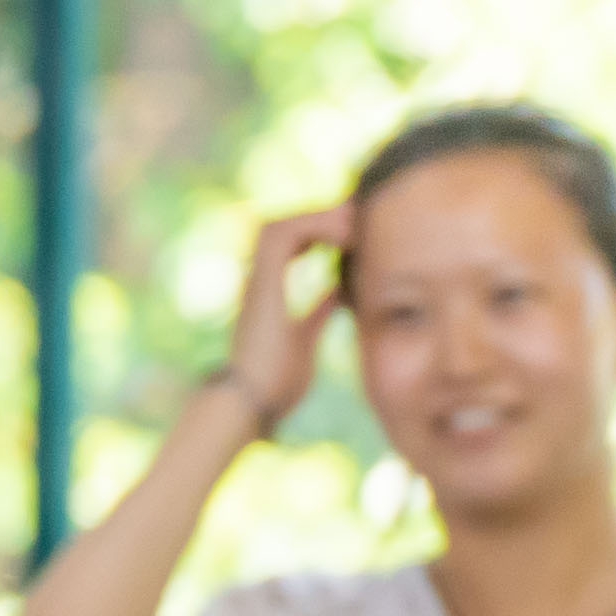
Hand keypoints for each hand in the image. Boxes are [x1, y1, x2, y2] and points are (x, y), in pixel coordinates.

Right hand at [217, 202, 354, 436]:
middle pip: (288, 224)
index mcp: (269, 288)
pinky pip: (284, 233)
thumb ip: (319, 309)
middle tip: (360, 216)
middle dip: (324, 216)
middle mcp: (260, 277)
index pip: (294, 239)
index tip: (356, 229)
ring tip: (353, 222)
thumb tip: (338, 290)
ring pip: (283, 223)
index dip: (323, 226)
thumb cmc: (278, 377)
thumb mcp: (308, 335)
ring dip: (319, 217)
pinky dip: (314, 226)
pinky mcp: (262, 281)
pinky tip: (344, 236)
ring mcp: (258, 277)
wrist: (255, 399)